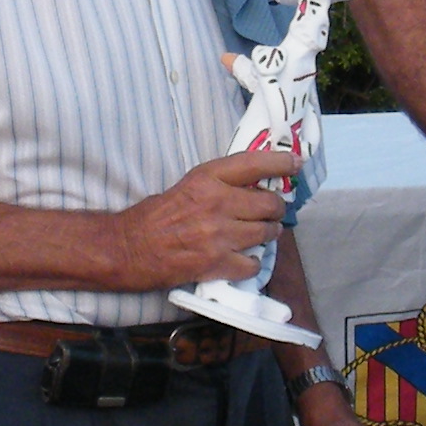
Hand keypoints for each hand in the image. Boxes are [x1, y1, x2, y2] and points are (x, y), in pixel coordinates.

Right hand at [109, 148, 300, 288]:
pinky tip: (243, 259)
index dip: (280, 162)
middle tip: (272, 212)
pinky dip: (251, 263)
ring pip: (266, 233)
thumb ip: (219, 186)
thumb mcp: (187, 187)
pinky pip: (252, 263)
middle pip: (269, 204)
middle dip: (276, 209)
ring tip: (260, 235)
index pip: (254, 164)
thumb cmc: (154, 216)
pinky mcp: (216, 263)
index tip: (296, 162)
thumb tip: (253, 190)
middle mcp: (217, 203)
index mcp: (206, 178)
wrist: (128, 248)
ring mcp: (218, 235)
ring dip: (268, 235)